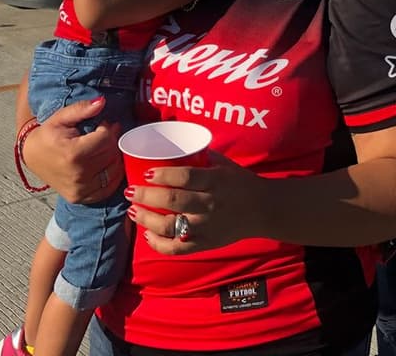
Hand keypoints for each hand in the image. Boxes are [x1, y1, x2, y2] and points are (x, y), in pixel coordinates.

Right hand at [20, 97, 123, 203]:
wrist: (32, 156)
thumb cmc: (48, 135)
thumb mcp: (61, 118)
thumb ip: (81, 109)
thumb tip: (102, 101)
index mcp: (73, 154)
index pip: (107, 139)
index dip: (107, 128)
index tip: (101, 125)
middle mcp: (78, 175)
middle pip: (111, 154)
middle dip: (111, 142)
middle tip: (105, 135)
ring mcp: (79, 189)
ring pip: (114, 170)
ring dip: (114, 157)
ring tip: (103, 148)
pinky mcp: (80, 198)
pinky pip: (109, 188)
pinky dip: (112, 175)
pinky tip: (105, 163)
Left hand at [126, 152, 264, 254]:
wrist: (264, 210)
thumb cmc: (242, 183)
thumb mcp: (225, 165)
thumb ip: (202, 157)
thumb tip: (175, 146)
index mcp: (216, 182)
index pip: (186, 178)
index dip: (163, 175)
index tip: (146, 173)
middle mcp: (210, 205)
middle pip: (173, 202)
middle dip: (146, 197)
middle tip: (131, 192)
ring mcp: (207, 227)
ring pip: (170, 226)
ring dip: (147, 219)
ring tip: (133, 211)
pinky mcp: (206, 243)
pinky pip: (178, 248)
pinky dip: (159, 244)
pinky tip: (147, 235)